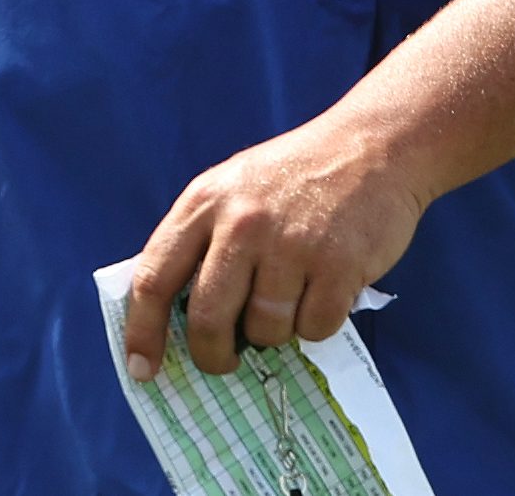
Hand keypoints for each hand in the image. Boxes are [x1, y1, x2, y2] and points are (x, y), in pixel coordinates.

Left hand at [120, 110, 431, 378]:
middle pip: (206, 318)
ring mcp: (290, 245)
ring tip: (288, 301)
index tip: (142, 369)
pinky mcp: (337, 265)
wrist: (372, 146)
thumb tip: (173, 315)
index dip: (142, 331)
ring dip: (275, 333)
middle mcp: (241, 224)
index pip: (154, 277)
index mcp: (203, 203)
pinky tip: (324, 292)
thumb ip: (200, 241)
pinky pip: (314, 328)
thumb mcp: (230, 190)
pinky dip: (317, 324)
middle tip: (224, 360)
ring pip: (265, 331)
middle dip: (212, 354)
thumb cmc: (294, 176)